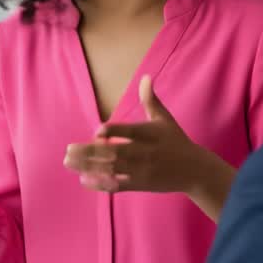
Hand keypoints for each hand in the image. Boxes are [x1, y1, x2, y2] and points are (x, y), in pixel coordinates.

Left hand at [64, 75, 220, 194]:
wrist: (194, 171)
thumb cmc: (176, 141)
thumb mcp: (165, 119)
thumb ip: (150, 100)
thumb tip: (145, 77)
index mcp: (150, 134)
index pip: (130, 132)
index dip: (113, 131)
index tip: (97, 131)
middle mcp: (145, 153)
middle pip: (114, 153)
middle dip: (89, 152)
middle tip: (67, 150)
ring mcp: (141, 170)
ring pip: (111, 170)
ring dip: (88, 167)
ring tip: (68, 162)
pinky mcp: (140, 184)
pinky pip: (117, 185)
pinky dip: (100, 183)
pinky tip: (83, 179)